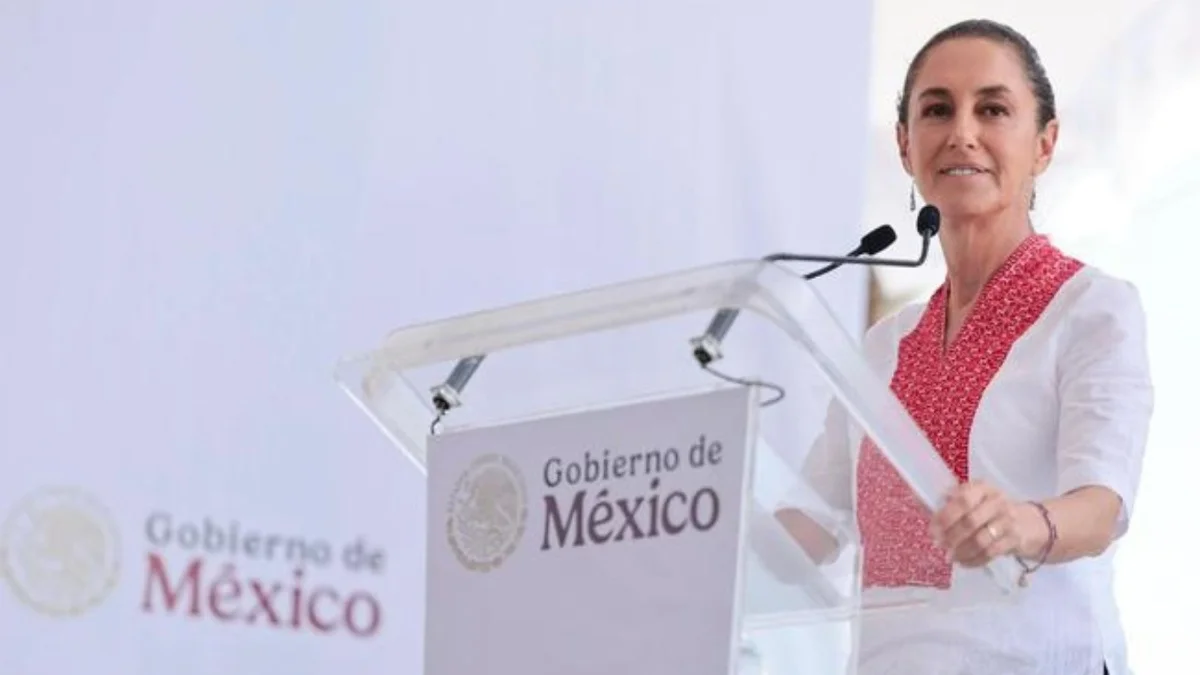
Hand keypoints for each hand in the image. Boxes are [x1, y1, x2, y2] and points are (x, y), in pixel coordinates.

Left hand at [929, 481, 1043, 566]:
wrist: (1030, 523)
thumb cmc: (991, 510)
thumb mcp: (975, 499)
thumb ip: (951, 502)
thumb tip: (922, 502)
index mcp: (982, 488)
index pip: (962, 500)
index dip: (945, 516)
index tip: (932, 529)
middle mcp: (997, 501)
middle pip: (970, 521)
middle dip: (951, 536)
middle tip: (939, 545)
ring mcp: (1008, 521)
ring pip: (980, 540)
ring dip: (961, 551)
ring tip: (950, 556)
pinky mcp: (1014, 540)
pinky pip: (990, 553)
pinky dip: (973, 560)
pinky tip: (963, 562)